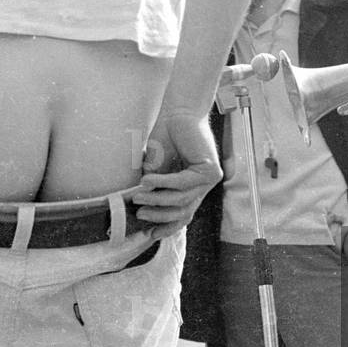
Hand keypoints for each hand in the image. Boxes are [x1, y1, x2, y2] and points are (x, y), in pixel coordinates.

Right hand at [137, 111, 221, 239]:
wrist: (177, 112)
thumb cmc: (165, 137)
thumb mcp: (154, 168)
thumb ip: (152, 187)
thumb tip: (137, 206)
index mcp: (191, 188)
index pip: (183, 215)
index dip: (166, 227)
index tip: (147, 234)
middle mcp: (202, 187)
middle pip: (183, 212)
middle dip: (158, 215)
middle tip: (138, 213)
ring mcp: (209, 180)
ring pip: (181, 200)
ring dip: (157, 199)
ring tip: (138, 195)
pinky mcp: (210, 171)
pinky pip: (183, 184)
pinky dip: (163, 183)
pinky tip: (147, 181)